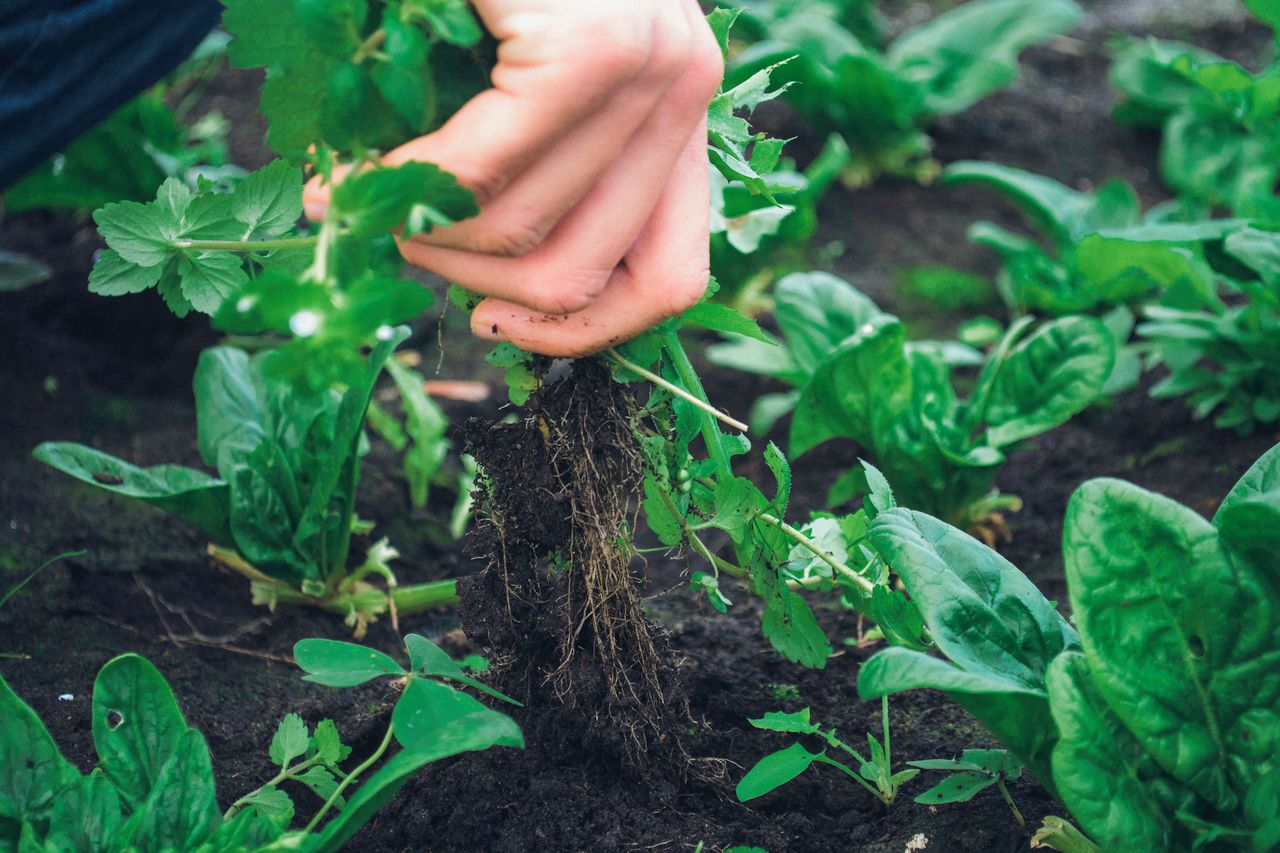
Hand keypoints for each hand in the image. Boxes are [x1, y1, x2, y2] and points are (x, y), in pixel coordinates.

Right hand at [303, 0, 722, 356]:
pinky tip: (360, 172)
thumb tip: (503, 294)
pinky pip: (482, 172)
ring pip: (526, 236)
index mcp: (683, 113)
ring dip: (424, 237)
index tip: (496, 328)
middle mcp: (687, 92)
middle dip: (469, 285)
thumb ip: (547, 168)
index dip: (580, 333)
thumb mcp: (538, 79)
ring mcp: (649, 69)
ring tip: (363, 197)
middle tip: (396, 242)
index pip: (671, 280)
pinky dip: (406, 185)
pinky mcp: (589, 48)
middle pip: (584, 275)